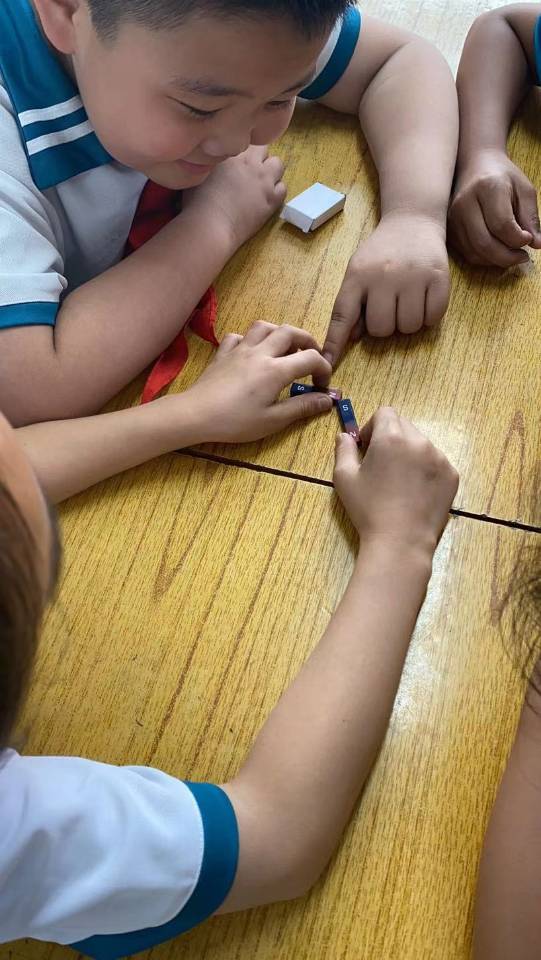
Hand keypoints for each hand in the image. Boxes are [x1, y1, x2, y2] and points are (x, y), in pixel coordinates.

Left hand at [180, 321, 332, 442]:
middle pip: (289, 331)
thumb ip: (302, 407)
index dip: (323, 368)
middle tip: (311, 356)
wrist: (196, 414)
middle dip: (307, 341)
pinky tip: (251, 352)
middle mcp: (260, 353)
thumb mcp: (273, 420)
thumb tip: (327, 400)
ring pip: (264, 326)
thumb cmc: (235, 421)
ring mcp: (239, 350)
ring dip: (279, 333)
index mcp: (276, 370)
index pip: (310, 358)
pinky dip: (249, 340)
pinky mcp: (223, 353)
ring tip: (284, 349)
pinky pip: (238, 337)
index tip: (322, 385)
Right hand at [181, 146, 286, 250]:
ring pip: (278, 164)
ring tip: (261, 181)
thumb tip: (206, 159)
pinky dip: (277, 190)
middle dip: (258, 155)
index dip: (242, 148)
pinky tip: (266, 197)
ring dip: (271, 169)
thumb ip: (207, 161)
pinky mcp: (272, 201)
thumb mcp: (197, 173)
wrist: (211, 226)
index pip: (245, 139)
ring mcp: (264, 182)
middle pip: (264, 147)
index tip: (238, 158)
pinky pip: (283, 188)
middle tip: (249, 168)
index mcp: (232, 153)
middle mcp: (251, 163)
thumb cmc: (197, 202)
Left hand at [315, 214, 449, 382]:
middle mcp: (383, 276)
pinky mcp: (439, 278)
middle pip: (381, 329)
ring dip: (407, 322)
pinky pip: (432, 318)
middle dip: (385, 326)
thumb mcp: (358, 271)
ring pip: (408, 328)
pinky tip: (425, 298)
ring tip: (407, 300)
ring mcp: (413, 277)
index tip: (327, 365)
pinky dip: (429, 316)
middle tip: (390, 306)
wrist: (412, 220)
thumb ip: (352, 304)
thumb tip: (353, 338)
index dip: (335, 343)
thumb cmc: (381, 253)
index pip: (341, 316)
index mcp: (357, 276)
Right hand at [333, 407, 458, 556]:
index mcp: (391, 437)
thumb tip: (345, 436)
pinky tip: (415, 492)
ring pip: (421, 443)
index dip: (372, 426)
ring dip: (409, 453)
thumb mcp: (344, 478)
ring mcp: (440, 458)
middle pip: (404, 425)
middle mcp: (419, 441)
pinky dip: (425, 469)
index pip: (385, 413)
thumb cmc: (368, 509)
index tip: (367, 447)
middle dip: (391, 438)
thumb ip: (343, 449)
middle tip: (382, 465)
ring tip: (400, 482)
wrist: (401, 541)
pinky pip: (436, 462)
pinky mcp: (451, 475)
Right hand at [449, 150, 540, 266]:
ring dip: (496, 260)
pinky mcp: (449, 229)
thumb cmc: (503, 177)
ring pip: (475, 253)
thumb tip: (538, 244)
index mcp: (487, 187)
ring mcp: (453, 218)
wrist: (474, 166)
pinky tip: (497, 251)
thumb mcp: (524, 190)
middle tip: (522, 256)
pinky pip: (467, 254)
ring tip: (511, 254)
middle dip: (507, 257)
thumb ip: (531, 217)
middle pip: (485, 243)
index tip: (529, 238)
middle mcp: (465, 203)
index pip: (502, 225)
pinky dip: (485, 259)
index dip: (519, 239)